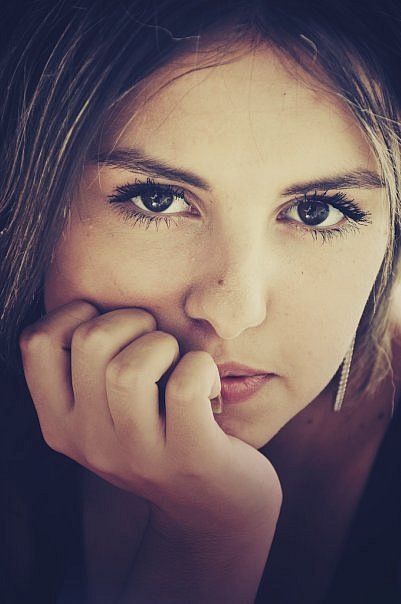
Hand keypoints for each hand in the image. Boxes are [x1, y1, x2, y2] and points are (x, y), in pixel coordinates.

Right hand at [20, 300, 280, 533]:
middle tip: (155, 340)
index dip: (75, 314)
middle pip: (91, 342)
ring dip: (165, 345)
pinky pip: (184, 385)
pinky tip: (207, 383)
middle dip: (132, 321)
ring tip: (179, 362)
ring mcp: (136, 456)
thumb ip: (90, 369)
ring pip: (131, 368)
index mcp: (60, 423)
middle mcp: (88, 443)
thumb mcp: (108, 411)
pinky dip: (201, 366)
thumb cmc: (161, 435)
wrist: (213, 504)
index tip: (111, 326)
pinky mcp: (188, 459)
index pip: (35, 343)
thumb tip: (96, 303)